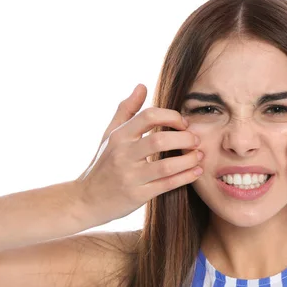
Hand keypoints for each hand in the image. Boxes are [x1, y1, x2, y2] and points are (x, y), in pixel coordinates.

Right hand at [74, 84, 202, 224]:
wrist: (86, 200)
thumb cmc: (103, 164)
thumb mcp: (109, 135)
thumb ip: (126, 110)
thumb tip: (142, 85)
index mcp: (119, 136)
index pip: (149, 116)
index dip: (172, 116)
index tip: (184, 123)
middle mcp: (123, 155)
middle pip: (160, 140)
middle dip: (184, 138)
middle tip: (196, 140)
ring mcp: (129, 177)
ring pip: (166, 166)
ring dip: (188, 160)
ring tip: (200, 155)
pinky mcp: (137, 196)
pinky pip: (166, 185)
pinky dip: (186, 177)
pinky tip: (197, 171)